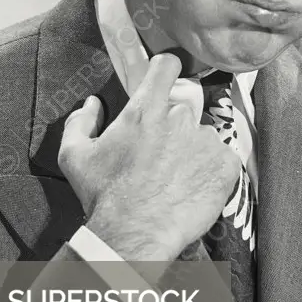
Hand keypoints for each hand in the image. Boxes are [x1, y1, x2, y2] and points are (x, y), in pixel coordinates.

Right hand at [58, 53, 240, 261]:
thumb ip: (80, 121)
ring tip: (175, 178)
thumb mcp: (75, 156)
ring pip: (203, 135)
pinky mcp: (226, 164)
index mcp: (146, 109)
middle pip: (183, 108)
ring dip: (193, 149)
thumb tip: (93, 104)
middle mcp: (181, 118)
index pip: (167, 66)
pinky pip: (222, 157)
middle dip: (173, 125)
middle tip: (161, 154)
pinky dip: (211, 169)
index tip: (164, 79)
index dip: (165, 70)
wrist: (135, 235)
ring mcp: (207, 140)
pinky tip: (193, 187)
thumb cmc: (104, 197)